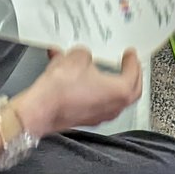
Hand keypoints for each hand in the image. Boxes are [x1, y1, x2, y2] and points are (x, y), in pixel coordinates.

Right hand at [16, 47, 142, 133]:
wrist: (40, 109)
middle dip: (130, 76)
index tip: (131, 54)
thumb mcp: (77, 57)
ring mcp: (98, 116)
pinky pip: (91, 101)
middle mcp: (112, 107)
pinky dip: (88, 88)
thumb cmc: (62, 88)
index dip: (132, 61)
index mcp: (120, 91)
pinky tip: (72, 76)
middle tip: (128, 65)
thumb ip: (85, 54)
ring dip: (106, 82)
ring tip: (95, 66)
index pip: (134, 74)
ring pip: (109, 97)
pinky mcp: (83, 119)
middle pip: (129, 91)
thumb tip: (82, 56)